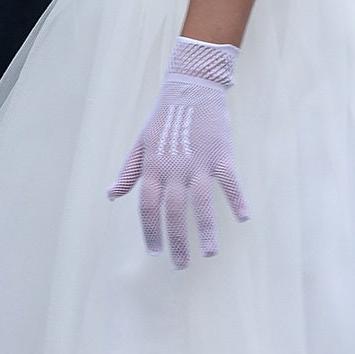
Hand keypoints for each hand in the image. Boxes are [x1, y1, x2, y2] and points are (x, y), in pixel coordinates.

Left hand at [106, 36, 249, 266]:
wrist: (191, 88)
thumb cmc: (164, 118)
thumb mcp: (141, 144)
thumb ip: (129, 172)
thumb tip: (111, 195)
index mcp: (153, 167)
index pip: (149, 207)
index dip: (150, 231)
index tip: (155, 252)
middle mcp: (174, 168)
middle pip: (173, 212)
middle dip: (176, 241)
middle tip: (181, 265)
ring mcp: (198, 162)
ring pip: (200, 203)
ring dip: (204, 230)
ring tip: (208, 253)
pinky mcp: (220, 154)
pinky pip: (230, 181)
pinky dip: (237, 199)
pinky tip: (243, 218)